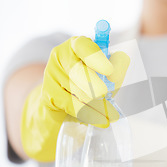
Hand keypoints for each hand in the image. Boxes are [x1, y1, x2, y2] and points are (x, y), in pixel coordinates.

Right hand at [21, 36, 129, 161]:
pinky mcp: (48, 96)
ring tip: (111, 115)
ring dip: (97, 105)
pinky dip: (89, 115)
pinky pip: (71, 107)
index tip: (109, 70)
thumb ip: (118, 66)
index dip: (96, 58)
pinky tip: (101, 121)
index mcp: (77, 45)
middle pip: (78, 72)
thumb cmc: (94, 81)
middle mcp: (60, 57)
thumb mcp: (110, 71)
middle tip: (105, 93)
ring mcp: (51, 76)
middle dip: (95, 85)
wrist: (67, 100)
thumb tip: (115, 71)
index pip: (83, 46)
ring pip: (77, 92)